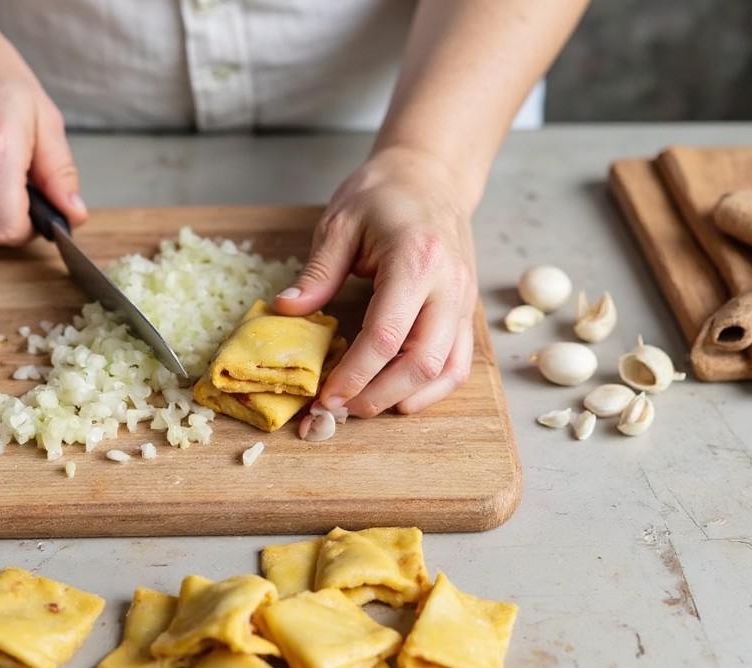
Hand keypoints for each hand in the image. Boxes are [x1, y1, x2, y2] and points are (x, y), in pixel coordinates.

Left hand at [272, 147, 476, 417]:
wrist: (432, 175)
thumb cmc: (384, 194)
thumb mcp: (340, 223)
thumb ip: (317, 272)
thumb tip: (286, 310)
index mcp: (416, 260)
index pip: (386, 335)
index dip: (355, 374)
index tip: (326, 397)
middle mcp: (449, 285)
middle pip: (422, 361)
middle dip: (378, 394)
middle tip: (341, 408)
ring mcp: (463, 300)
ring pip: (446, 369)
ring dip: (406, 397)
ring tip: (365, 405)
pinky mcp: (466, 312)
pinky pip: (459, 363)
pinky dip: (432, 389)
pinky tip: (400, 397)